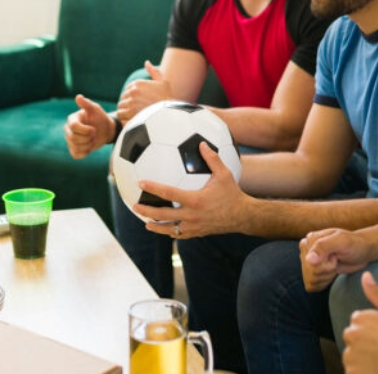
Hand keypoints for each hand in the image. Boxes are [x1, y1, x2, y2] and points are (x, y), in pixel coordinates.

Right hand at [63, 94, 111, 158]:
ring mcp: (70, 140)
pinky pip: (75, 155)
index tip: (94, 130)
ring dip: (88, 145)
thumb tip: (78, 96)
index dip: (85, 130)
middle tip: (95, 135)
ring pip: (74, 147)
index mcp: (72, 119)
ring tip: (93, 140)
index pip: (73, 126)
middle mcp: (68, 129)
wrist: (105, 130)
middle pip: (73, 138)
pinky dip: (84, 153)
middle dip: (87, 139)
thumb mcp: (95, 109)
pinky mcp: (74, 149)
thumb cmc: (100, 117)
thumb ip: (87, 104)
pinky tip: (90, 147)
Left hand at [117, 61, 173, 121]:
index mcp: (139, 83)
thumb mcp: (162, 82)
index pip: (128, 88)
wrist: (170, 114)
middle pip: (124, 97)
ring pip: (121, 105)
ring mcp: (131, 102)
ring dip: (126, 110)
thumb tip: (146, 62)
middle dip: (129, 102)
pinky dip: (124, 117)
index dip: (134, 95)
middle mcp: (133, 91)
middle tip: (139, 108)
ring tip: (135, 113)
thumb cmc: (167, 98)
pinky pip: (120, 114)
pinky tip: (132, 118)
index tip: (141, 100)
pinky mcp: (129, 113)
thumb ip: (153, 71)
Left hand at [133, 142, 247, 237]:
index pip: (169, 193)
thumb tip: (202, 143)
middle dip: (147, 211)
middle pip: (163, 215)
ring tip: (146, 222)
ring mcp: (193, 226)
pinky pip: (180, 234)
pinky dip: (170, 232)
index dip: (153, 187)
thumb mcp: (225, 174)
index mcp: (195, 200)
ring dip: (156, 226)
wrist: (243, 217)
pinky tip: (164, 228)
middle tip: (135, 205)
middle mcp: (191, 215)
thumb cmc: (233, 193)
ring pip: (169, 229)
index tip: (141, 182)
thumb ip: (212, 158)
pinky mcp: (197, 233)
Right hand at [300, 228, 375, 291]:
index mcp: (309, 241)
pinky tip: (331, 273)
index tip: (335, 255)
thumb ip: (323, 246)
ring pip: (311, 280)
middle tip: (336, 260)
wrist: (361, 251)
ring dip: (327, 276)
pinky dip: (323, 283)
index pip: (310, 263)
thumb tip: (308, 260)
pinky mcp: (312, 273)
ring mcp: (307, 263)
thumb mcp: (342, 241)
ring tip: (335, 265)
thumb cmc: (353, 244)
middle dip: (328, 270)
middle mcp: (305, 251)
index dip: (326, 264)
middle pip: (311, 273)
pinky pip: (311, 286)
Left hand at [342, 272, 377, 373]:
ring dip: (364, 362)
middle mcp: (351, 335)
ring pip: (353, 359)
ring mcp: (351, 357)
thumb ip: (377, 293)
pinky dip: (363, 373)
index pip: (358, 325)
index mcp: (359, 318)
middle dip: (365, 346)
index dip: (374, 332)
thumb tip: (365, 275)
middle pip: (353, 341)